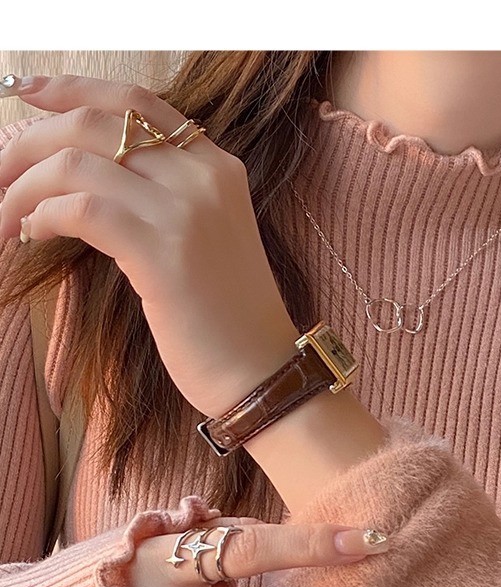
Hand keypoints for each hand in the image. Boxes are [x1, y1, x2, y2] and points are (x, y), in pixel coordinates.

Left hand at [0, 73, 298, 417]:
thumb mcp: (205, 241)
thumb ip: (163, 200)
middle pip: (94, 123)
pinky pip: (80, 209)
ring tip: (5, 217)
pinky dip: (41, 216)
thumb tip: (83, 182)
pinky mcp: (162, 252)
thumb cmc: (226, 320)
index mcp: (215, 166)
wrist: (262, 371)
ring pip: (76, 162)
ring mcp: (184, 211)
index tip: (27, 94)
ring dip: (23, 187)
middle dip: (29, 142)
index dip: (73, 89)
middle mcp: (202, 176)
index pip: (136, 101)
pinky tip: (31, 236)